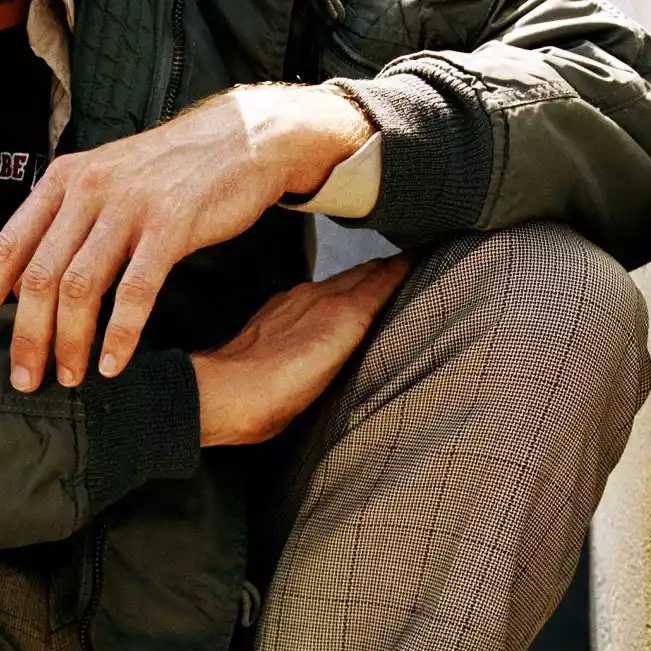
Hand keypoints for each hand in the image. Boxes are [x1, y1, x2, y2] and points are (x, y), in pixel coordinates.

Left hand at [0, 84, 372, 391]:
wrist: (238, 138)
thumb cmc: (167, 173)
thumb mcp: (103, 181)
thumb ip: (66, 224)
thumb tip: (24, 285)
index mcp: (62, 182)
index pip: (6, 245)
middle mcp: (86, 191)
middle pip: (38, 276)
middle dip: (25, 336)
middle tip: (23, 380)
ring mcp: (128, 207)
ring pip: (80, 287)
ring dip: (69, 342)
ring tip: (68, 379)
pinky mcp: (170, 225)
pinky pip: (135, 290)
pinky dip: (119, 334)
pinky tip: (113, 365)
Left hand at [190, 255, 413, 445]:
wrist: (222, 393)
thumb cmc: (275, 396)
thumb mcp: (331, 372)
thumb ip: (357, 337)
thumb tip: (376, 315)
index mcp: (341, 312)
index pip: (383, 278)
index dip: (407, 266)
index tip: (427, 254)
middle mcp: (320, 296)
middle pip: (364, 272)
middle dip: (389, 267)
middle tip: (413, 264)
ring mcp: (296, 299)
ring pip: (340, 279)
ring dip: (363, 278)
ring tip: (383, 283)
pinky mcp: (278, 308)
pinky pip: (316, 290)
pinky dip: (336, 291)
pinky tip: (337, 304)